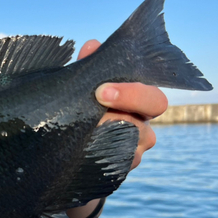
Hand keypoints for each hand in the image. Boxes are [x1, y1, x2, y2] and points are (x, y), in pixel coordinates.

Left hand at [66, 40, 167, 217]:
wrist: (63, 152)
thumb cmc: (79, 112)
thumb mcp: (82, 90)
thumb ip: (89, 70)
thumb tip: (92, 46)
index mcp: (139, 108)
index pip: (154, 101)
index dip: (132, 94)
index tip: (101, 90)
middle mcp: (141, 132)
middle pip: (147, 130)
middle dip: (120, 120)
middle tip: (93, 111)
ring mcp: (130, 155)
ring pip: (130, 152)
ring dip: (105, 141)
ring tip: (82, 132)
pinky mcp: (115, 172)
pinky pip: (113, 170)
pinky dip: (97, 160)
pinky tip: (79, 152)